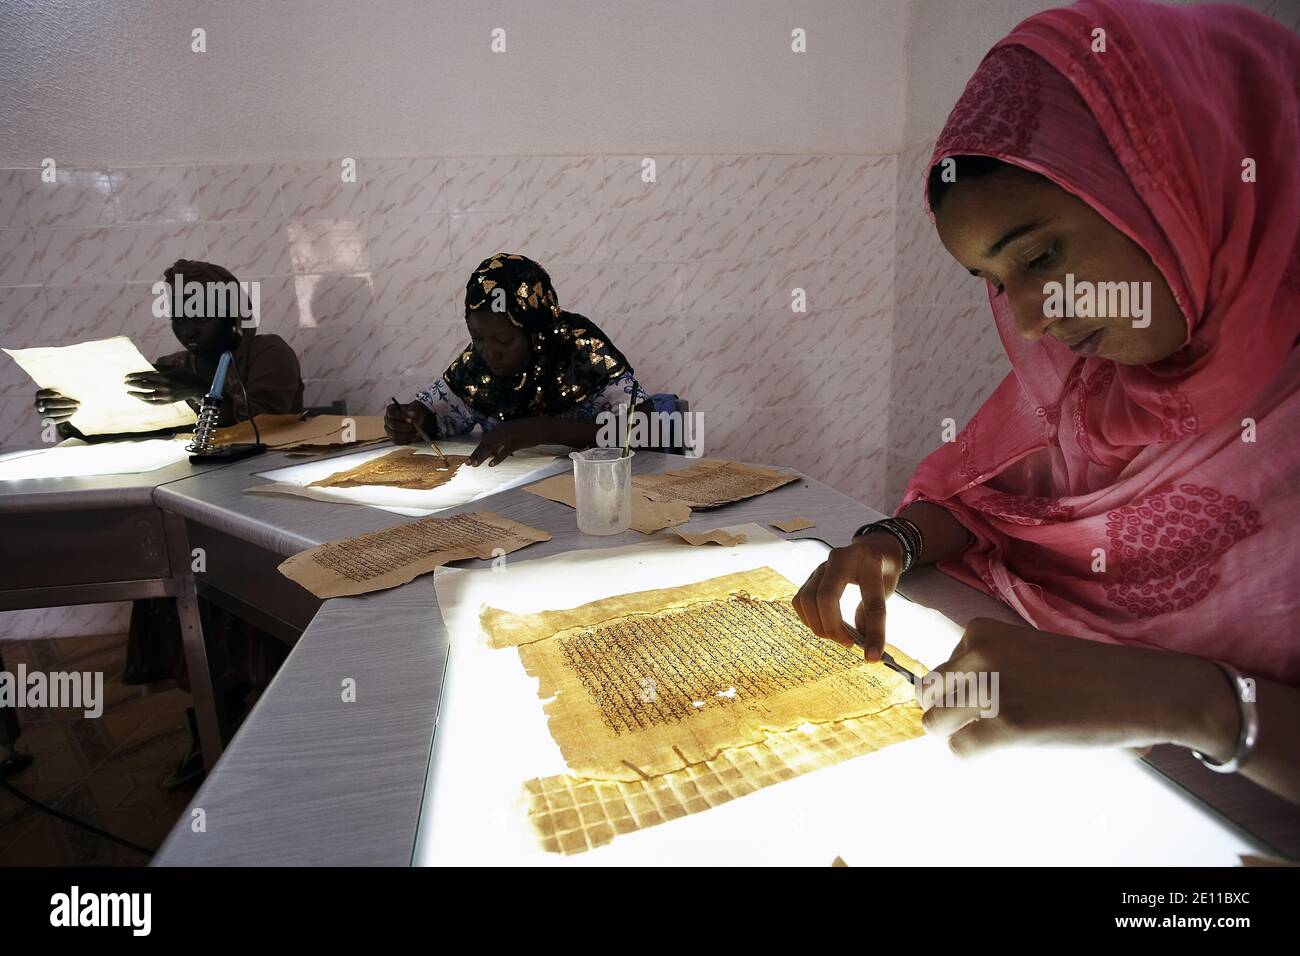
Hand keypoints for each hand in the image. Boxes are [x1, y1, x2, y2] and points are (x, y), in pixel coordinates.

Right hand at [34, 388, 79, 423]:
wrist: (59, 410)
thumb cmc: (61, 397)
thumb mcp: (60, 393)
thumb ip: (62, 391)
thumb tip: (72, 389)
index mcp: (39, 396)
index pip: (40, 394)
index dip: (49, 394)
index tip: (60, 394)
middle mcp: (38, 404)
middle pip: (48, 404)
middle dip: (63, 404)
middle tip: (77, 403)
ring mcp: (41, 413)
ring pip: (50, 413)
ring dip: (65, 411)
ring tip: (76, 409)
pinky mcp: (46, 420)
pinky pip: (54, 420)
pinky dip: (63, 417)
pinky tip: (72, 414)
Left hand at [123, 369, 205, 403]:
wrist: (196, 388)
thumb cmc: (185, 375)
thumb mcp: (173, 368)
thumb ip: (159, 367)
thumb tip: (146, 365)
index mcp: (165, 377)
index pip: (145, 376)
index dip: (135, 376)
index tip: (127, 376)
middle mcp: (164, 387)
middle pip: (144, 386)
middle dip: (133, 384)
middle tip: (126, 383)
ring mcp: (166, 395)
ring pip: (147, 396)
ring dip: (136, 394)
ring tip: (129, 392)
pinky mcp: (168, 402)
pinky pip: (154, 403)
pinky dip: (145, 401)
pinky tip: (140, 398)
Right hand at [384, 400, 433, 444]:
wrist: (419, 420)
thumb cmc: (416, 412)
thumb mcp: (417, 408)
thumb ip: (414, 410)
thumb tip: (410, 413)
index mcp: (391, 409)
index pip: (392, 413)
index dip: (401, 417)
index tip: (411, 420)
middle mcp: (388, 419)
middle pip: (393, 425)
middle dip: (405, 427)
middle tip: (414, 428)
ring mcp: (389, 429)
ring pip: (395, 435)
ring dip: (407, 435)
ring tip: (416, 433)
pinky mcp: (393, 438)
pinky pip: (397, 441)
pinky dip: (406, 440)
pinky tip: (413, 438)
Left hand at [468, 419, 544, 466]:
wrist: (541, 427)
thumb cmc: (527, 432)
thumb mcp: (511, 435)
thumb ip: (501, 442)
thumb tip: (492, 453)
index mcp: (499, 428)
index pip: (485, 441)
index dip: (476, 450)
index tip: (469, 459)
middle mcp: (501, 430)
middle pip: (485, 444)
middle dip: (476, 454)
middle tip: (468, 463)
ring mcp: (508, 435)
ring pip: (492, 446)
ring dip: (482, 456)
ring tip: (475, 465)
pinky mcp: (516, 441)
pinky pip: (504, 451)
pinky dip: (498, 458)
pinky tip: (491, 464)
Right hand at [792, 531, 905, 660]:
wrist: (873, 546)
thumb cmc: (883, 569)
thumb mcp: (888, 588)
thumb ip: (873, 614)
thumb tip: (863, 648)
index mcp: (869, 562)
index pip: (872, 603)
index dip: (874, 633)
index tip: (873, 657)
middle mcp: (840, 559)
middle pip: (825, 597)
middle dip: (833, 628)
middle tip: (847, 644)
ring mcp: (821, 566)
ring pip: (807, 599)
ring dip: (818, 625)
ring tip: (837, 636)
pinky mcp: (811, 576)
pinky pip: (800, 600)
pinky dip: (808, 618)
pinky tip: (823, 625)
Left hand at [920, 618, 1235, 757]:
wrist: (1138, 687)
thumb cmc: (1088, 672)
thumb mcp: (1026, 650)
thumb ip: (989, 663)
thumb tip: (949, 695)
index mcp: (981, 632)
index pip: (942, 668)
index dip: (959, 690)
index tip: (989, 698)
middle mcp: (977, 655)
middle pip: (928, 693)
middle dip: (947, 712)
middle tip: (979, 723)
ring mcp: (989, 688)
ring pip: (934, 722)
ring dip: (955, 734)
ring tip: (989, 737)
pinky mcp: (1006, 724)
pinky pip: (960, 748)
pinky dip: (973, 754)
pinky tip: (1001, 748)